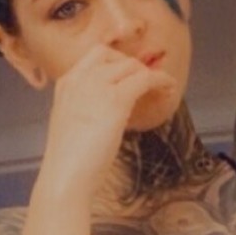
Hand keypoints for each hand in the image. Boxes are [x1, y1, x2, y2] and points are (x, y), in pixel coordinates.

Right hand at [40, 43, 177, 191]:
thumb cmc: (69, 162)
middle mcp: (80, 78)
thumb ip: (87, 109)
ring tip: (163, 87)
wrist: (65, 177)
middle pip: (115, 57)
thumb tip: (107, 110)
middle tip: (147, 83)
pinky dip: (161, 81)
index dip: (117, 63)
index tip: (129, 75)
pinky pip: (145, 79)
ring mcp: (97, 86)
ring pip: (131, 66)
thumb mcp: (73, 125)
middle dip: (134, 67)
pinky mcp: (116, 100)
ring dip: (149, 74)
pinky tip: (170, 89)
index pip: (95, 57)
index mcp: (66, 83)